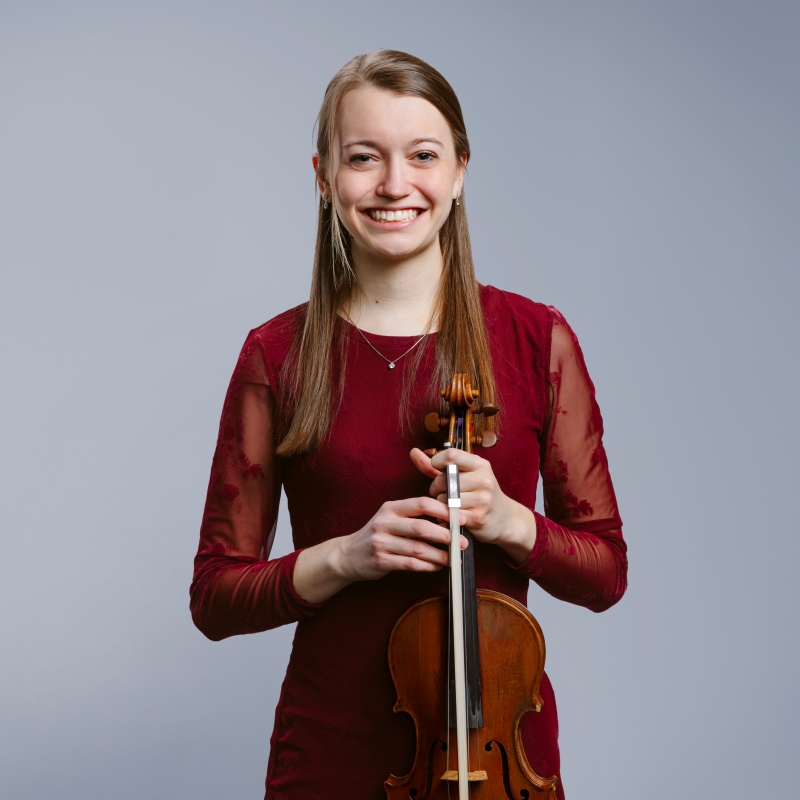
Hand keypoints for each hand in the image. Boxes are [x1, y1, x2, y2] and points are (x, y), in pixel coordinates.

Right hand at [336, 496, 468, 582]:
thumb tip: (448, 521)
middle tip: (462, 542)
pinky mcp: (381, 561)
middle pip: (421, 527)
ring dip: (440, 555)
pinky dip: (428, 566)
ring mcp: (381, 542)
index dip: (443, 510)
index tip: (460, 519)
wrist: (348, 555)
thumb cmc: (378, 535)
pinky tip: (436, 566)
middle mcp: (385, 523)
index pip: (421, 503)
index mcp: (391, 508)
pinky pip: (411, 564)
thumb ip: (414, 516)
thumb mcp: (391, 518)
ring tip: (454, 558)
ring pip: (418, 549)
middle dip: (446, 535)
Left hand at [409, 447, 535, 563]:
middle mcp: (484, 479)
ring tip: (449, 505)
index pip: (451, 455)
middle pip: (443, 480)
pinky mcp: (479, 517)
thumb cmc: (478, 494)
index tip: (438, 471)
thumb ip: (435, 466)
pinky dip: (447, 517)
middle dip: (436, 488)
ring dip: (441, 504)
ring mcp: (483, 498)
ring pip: (445, 499)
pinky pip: (450, 515)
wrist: (505, 519)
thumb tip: (413, 451)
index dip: (437, 462)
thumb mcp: (463, 475)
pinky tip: (453, 516)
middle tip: (443, 494)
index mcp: (479, 464)